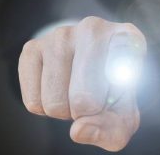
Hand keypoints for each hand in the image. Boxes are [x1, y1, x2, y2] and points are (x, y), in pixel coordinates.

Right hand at [18, 16, 145, 150]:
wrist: (87, 71)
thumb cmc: (110, 93)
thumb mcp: (123, 114)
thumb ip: (112, 129)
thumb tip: (79, 130)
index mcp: (127, 39)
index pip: (124, 59)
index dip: (118, 80)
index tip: (118, 82)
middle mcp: (94, 29)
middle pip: (84, 98)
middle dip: (87, 113)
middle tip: (92, 101)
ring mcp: (61, 34)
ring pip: (54, 102)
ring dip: (64, 111)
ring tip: (74, 93)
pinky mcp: (33, 46)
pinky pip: (33, 100)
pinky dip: (45, 108)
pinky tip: (58, 90)